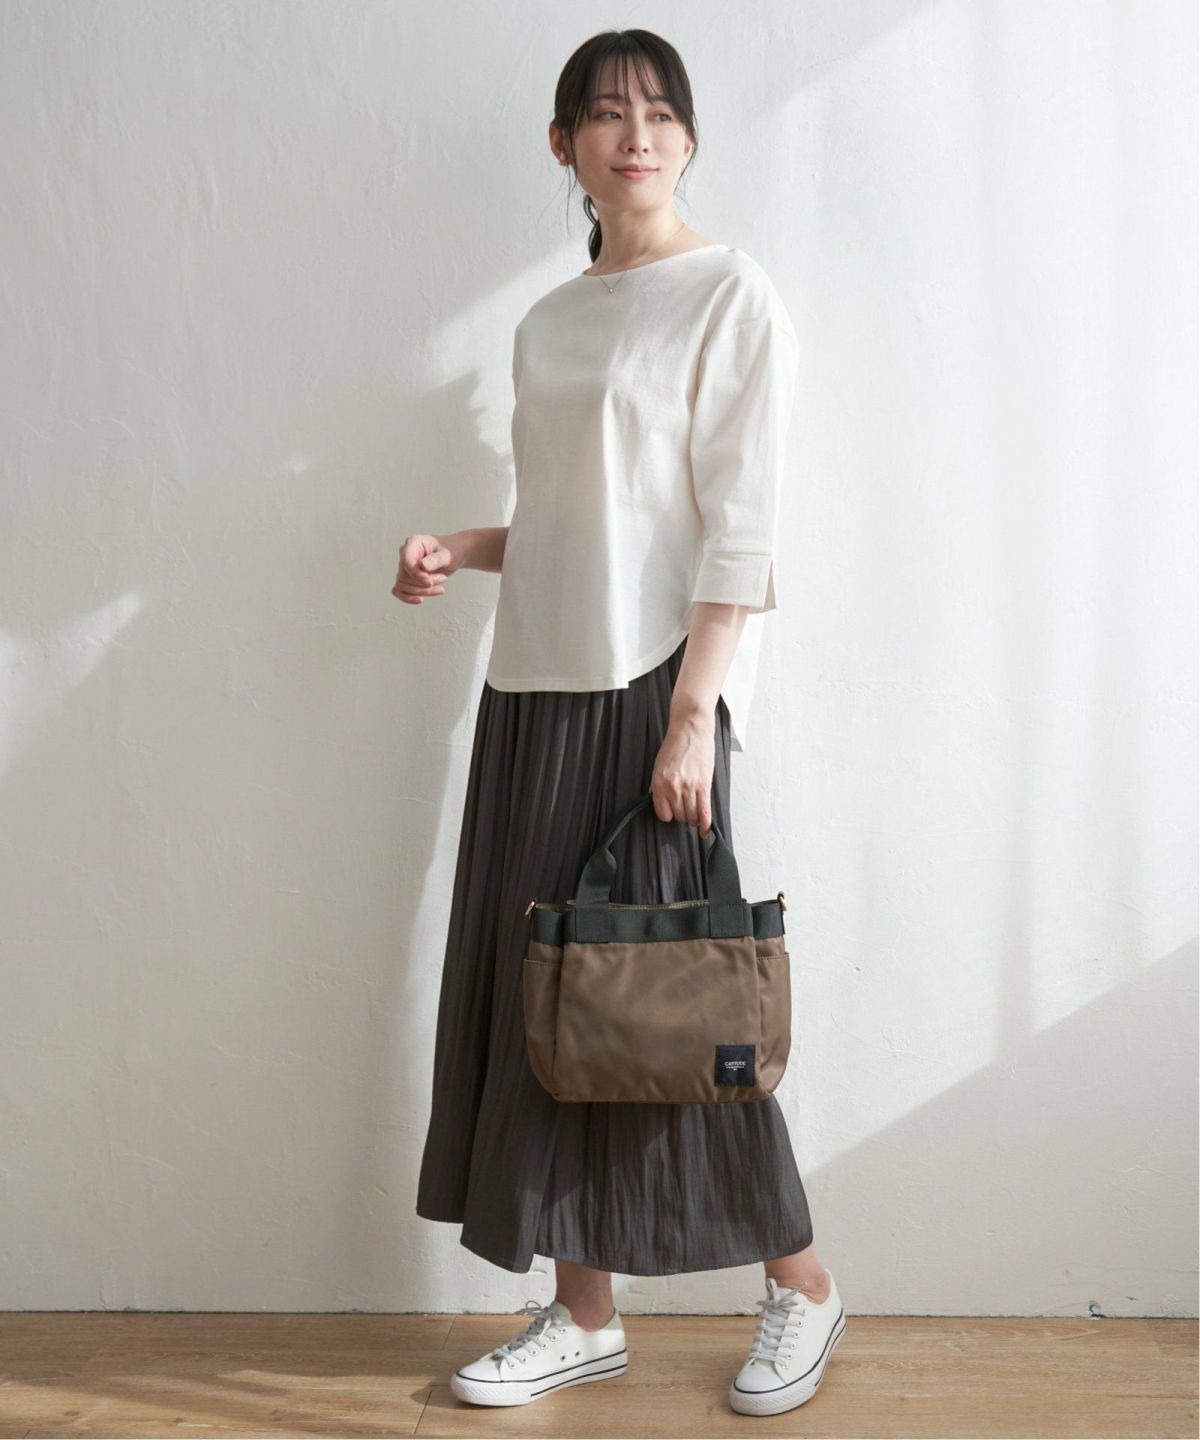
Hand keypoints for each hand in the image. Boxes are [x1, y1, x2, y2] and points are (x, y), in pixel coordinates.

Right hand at [392, 532, 464, 604]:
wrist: (454, 555)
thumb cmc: (451, 550)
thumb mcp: (448, 554)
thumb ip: (436, 559)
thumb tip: (423, 566)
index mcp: (413, 543)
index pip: (406, 560)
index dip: (416, 574)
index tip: (428, 582)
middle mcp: (406, 554)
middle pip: (405, 576)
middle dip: (425, 584)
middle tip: (443, 579)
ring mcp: (405, 567)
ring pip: (403, 586)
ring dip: (423, 591)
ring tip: (440, 587)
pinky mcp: (407, 578)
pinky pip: (399, 591)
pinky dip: (408, 598)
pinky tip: (421, 600)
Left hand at [649, 709, 715, 835]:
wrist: (690, 728)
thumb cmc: (675, 744)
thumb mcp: (658, 765)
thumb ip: (656, 784)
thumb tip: (656, 799)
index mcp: (659, 783)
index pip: (663, 813)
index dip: (668, 815)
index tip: (671, 812)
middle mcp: (673, 788)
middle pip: (679, 816)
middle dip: (682, 816)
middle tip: (685, 809)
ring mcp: (689, 787)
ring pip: (692, 815)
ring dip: (693, 819)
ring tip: (695, 815)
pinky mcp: (704, 785)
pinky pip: (705, 811)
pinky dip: (705, 823)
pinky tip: (705, 830)